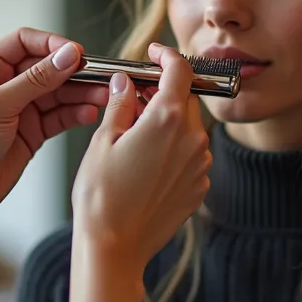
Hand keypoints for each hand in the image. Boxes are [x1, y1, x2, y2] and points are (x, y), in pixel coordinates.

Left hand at [0, 27, 108, 267]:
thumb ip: (36, 80)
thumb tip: (66, 56)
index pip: (24, 42)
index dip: (51, 44)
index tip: (76, 52)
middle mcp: (3, 85)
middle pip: (46, 67)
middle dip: (73, 71)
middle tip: (100, 75)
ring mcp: (19, 109)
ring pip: (58, 93)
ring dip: (81, 93)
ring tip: (103, 95)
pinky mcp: (31, 132)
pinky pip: (59, 117)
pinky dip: (75, 114)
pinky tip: (90, 112)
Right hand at [67, 43, 210, 301]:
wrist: (115, 248)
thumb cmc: (101, 196)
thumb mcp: (102, 141)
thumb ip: (120, 104)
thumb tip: (126, 83)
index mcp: (167, 119)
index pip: (180, 69)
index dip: (167, 55)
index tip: (154, 53)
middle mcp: (193, 139)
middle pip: (186, 99)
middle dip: (163, 92)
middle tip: (133, 98)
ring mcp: (200, 165)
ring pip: (189, 128)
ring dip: (168, 123)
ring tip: (134, 135)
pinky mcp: (199, 187)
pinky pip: (190, 156)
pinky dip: (173, 149)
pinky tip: (145, 163)